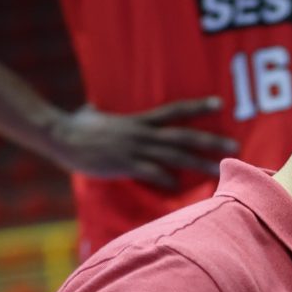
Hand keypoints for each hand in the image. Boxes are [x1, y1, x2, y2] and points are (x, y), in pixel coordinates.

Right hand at [45, 97, 237, 188]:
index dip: (198, 106)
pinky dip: (166, 179)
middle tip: (234, 145)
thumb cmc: (74, 125)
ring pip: (174, 156)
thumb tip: (93, 108)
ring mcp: (134, 149)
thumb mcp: (93, 113)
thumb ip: (101, 112)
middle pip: (183, 136)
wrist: (57, 135)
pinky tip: (179, 187)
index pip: (175, 110)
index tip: (220, 103)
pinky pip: (151, 173)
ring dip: (198, 163)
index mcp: (139, 120)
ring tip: (219, 170)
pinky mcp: (124, 164)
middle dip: (210, 141)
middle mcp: (142, 133)